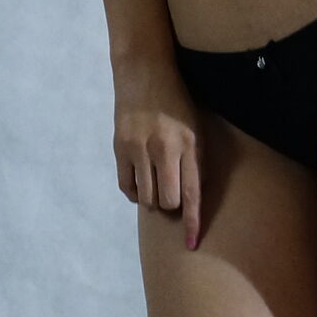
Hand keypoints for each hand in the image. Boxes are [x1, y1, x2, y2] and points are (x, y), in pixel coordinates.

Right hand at [113, 67, 204, 248]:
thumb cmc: (178, 102)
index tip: (191, 245)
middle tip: (172, 195)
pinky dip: (135, 192)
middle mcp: (163, 149)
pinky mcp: (119, 147)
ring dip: (153, 198)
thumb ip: (196, 162)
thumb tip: (191, 199)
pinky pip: (126, 187)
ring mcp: (138, 148)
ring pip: (146, 198)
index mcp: (188, 144)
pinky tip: (141, 183)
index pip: (192, 194)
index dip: (191, 222)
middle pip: (166, 201)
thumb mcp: (197, 129)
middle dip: (170, 206)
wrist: (144, 72)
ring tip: (157, 183)